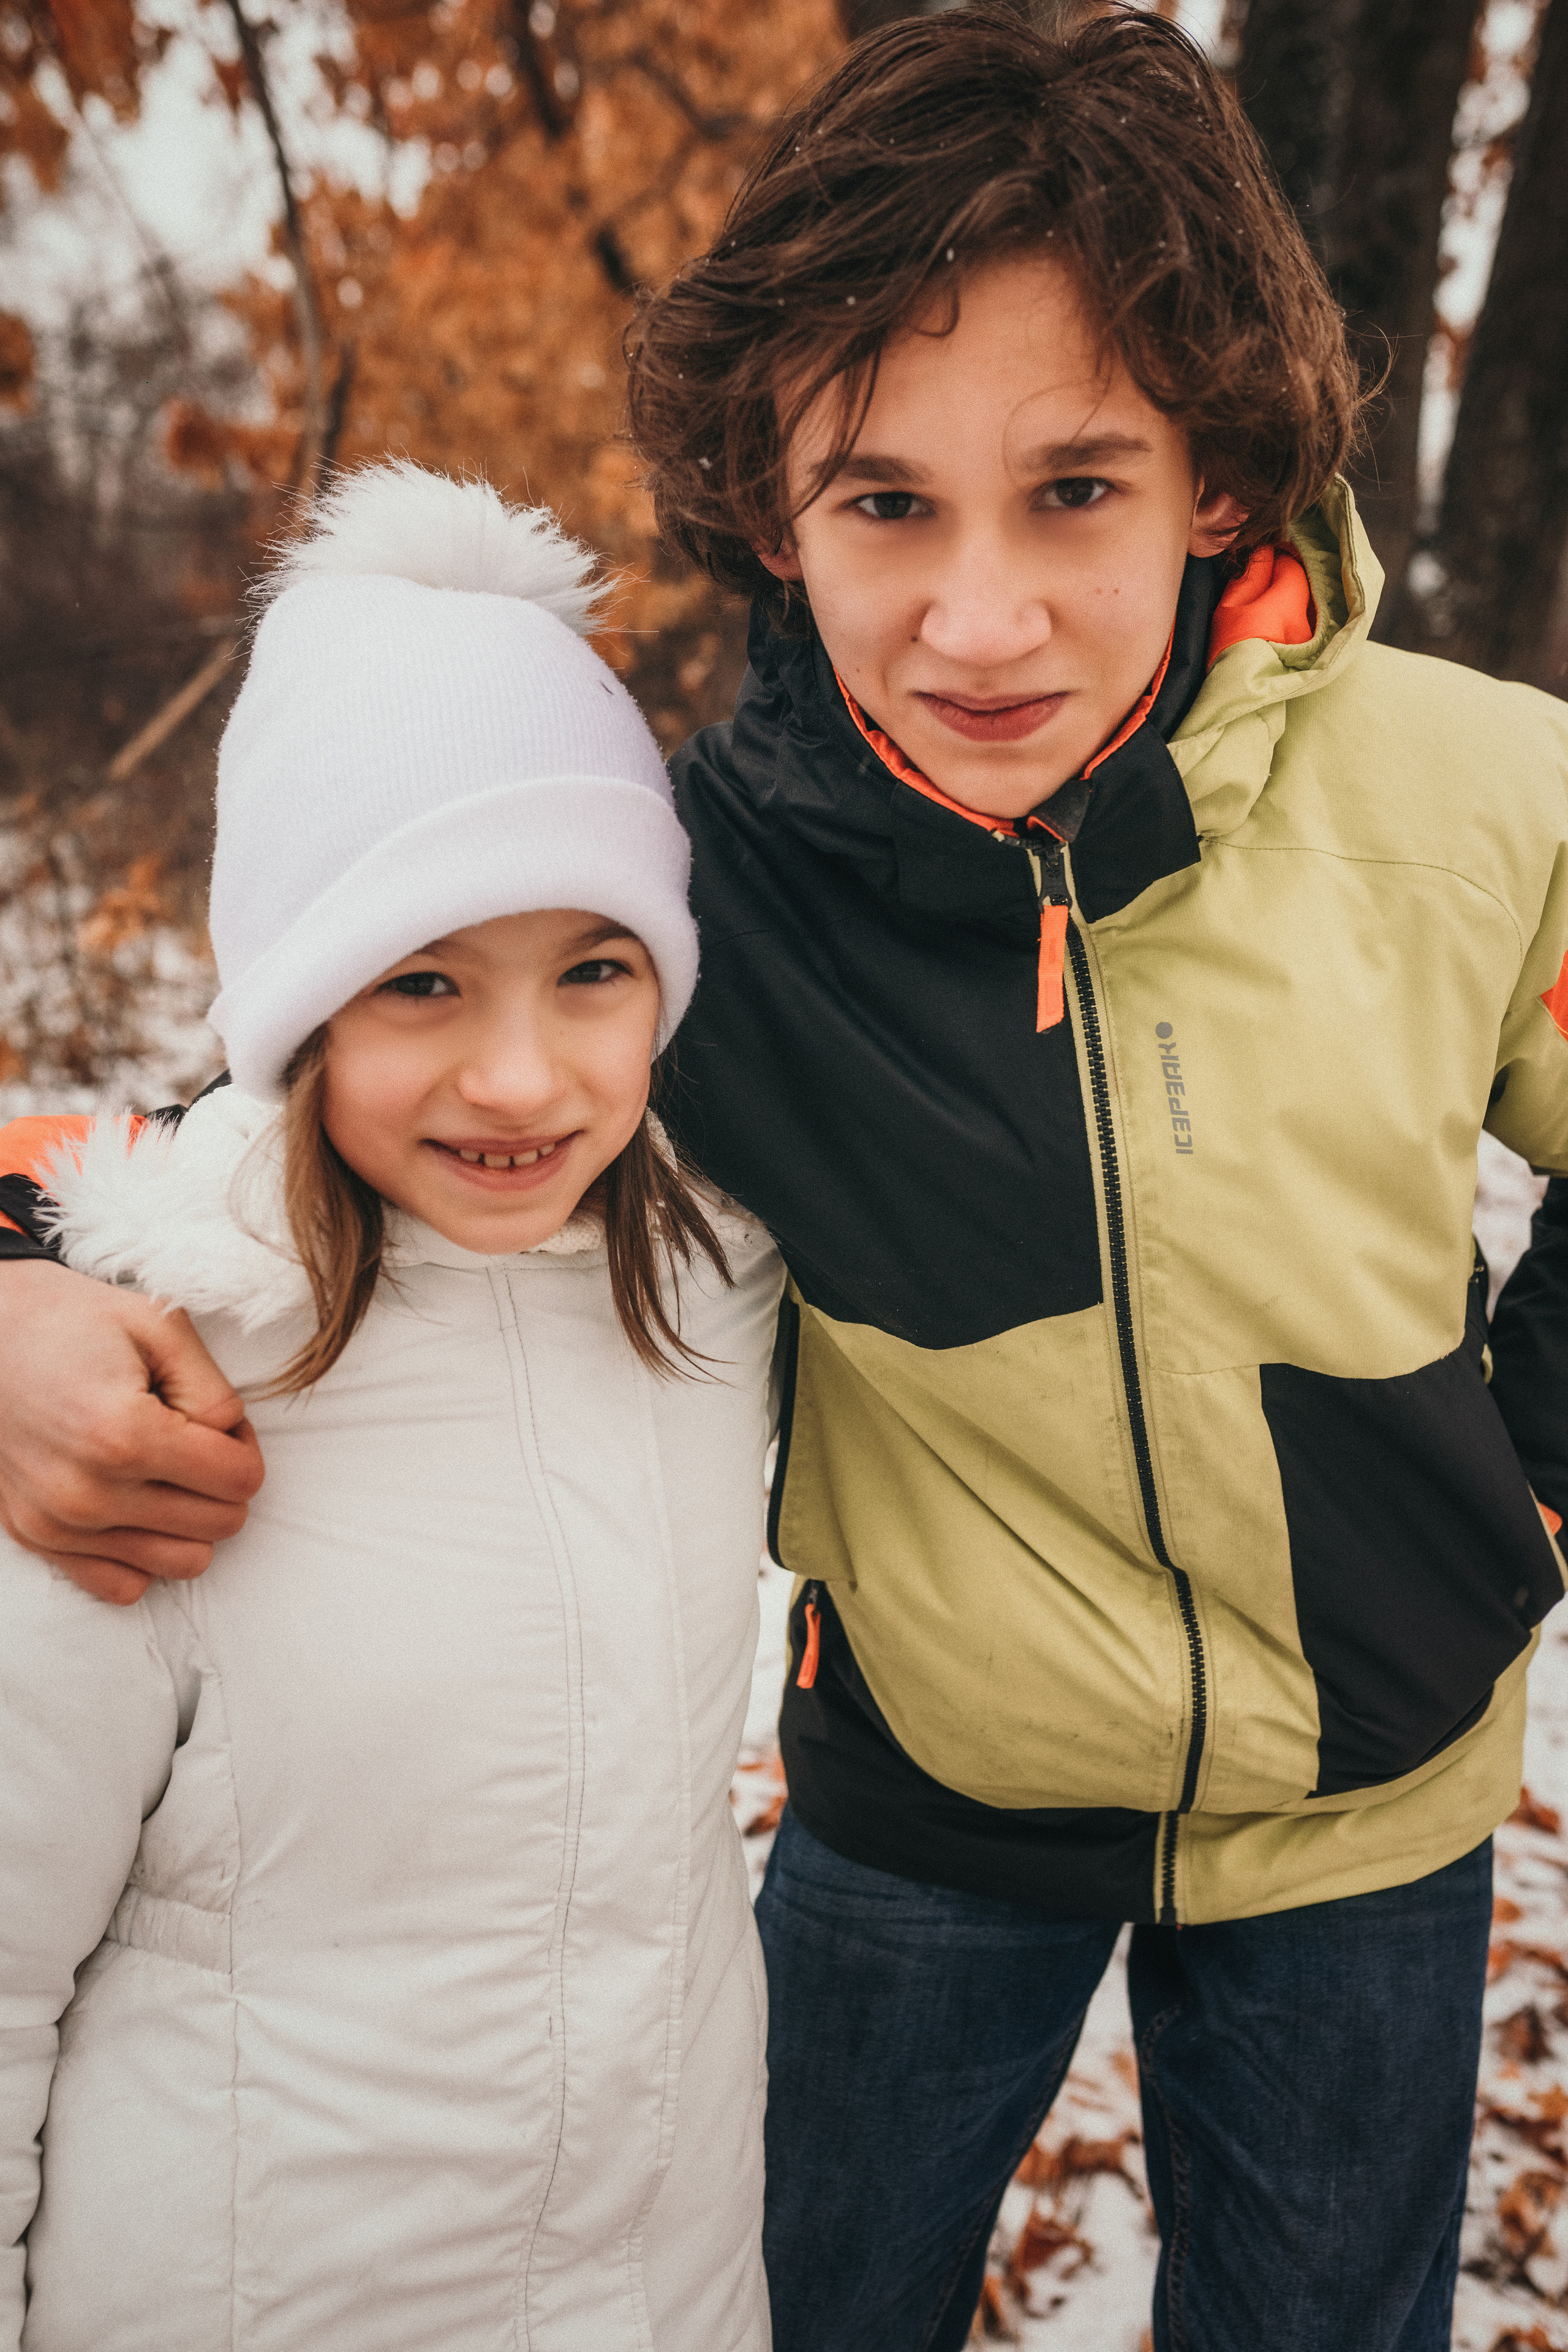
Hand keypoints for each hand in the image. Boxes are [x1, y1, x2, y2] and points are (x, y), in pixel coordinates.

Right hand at [0, 1261, 264, 1604]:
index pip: (240, 1480)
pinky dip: (143, 1551)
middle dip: (222, 1482)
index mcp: (124, 1435)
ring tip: (163, 1469)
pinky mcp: (36, 1539)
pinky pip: (124, 1585)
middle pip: (220, 1524)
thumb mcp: (160, 1326)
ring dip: (189, 1520)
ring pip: (183, 1562)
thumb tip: (232, 1444)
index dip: (245, 1447)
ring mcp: (58, 1524)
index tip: (221, 1423)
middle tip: (192, 1440)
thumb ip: (214, 1391)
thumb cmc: (76, 1323)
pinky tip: (132, 1502)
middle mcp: (88, 1492)